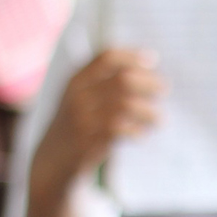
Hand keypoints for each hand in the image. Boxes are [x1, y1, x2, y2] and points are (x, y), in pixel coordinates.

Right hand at [28, 48, 165, 198]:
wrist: (53, 159)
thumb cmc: (76, 124)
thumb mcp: (81, 97)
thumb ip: (103, 81)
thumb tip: (145, 66)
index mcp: (76, 80)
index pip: (107, 57)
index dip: (132, 57)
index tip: (153, 61)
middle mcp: (77, 96)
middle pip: (121, 80)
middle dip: (148, 82)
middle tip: (164, 89)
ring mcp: (81, 118)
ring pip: (125, 105)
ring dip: (148, 111)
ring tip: (158, 118)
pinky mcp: (87, 141)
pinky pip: (120, 130)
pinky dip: (136, 130)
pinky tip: (142, 133)